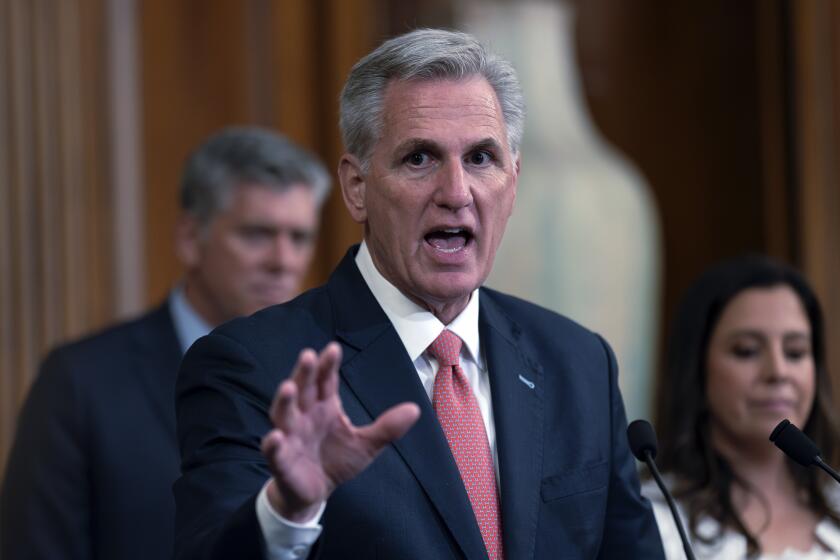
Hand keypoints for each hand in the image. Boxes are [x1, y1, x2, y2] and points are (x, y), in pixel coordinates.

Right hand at [261, 342, 419, 521]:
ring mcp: (291, 436)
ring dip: (284, 401)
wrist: (315, 492)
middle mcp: (304, 416)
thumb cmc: (337, 460)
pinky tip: (275, 436)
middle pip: (303, 390)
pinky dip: (273, 444)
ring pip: (283, 415)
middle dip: (304, 373)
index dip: (328, 365)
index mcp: (324, 406)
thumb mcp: (367, 444)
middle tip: (309, 356)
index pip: (326, 381)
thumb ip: (387, 427)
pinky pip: (275, 451)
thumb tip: (416, 409)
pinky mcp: (282, 461)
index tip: (333, 349)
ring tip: (288, 387)